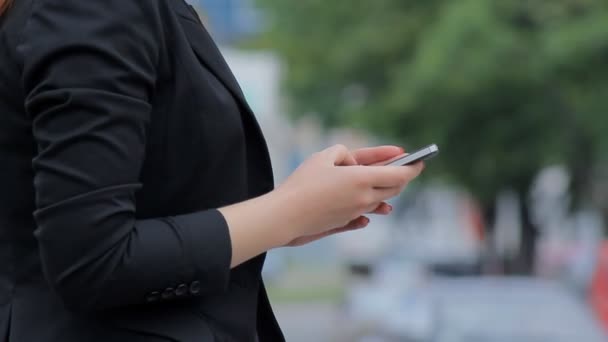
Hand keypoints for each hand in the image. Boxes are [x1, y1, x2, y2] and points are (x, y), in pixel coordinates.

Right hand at [273, 144, 423, 246]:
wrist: (286, 216)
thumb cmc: (302, 183)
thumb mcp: (323, 157)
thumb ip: (343, 153)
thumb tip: (353, 163)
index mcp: (361, 179)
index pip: (398, 175)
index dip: (411, 168)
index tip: (420, 162)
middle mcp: (364, 199)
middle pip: (393, 189)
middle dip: (400, 178)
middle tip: (403, 168)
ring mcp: (355, 213)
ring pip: (380, 203)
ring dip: (385, 193)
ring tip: (384, 183)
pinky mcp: (345, 223)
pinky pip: (365, 216)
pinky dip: (371, 209)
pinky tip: (371, 211)